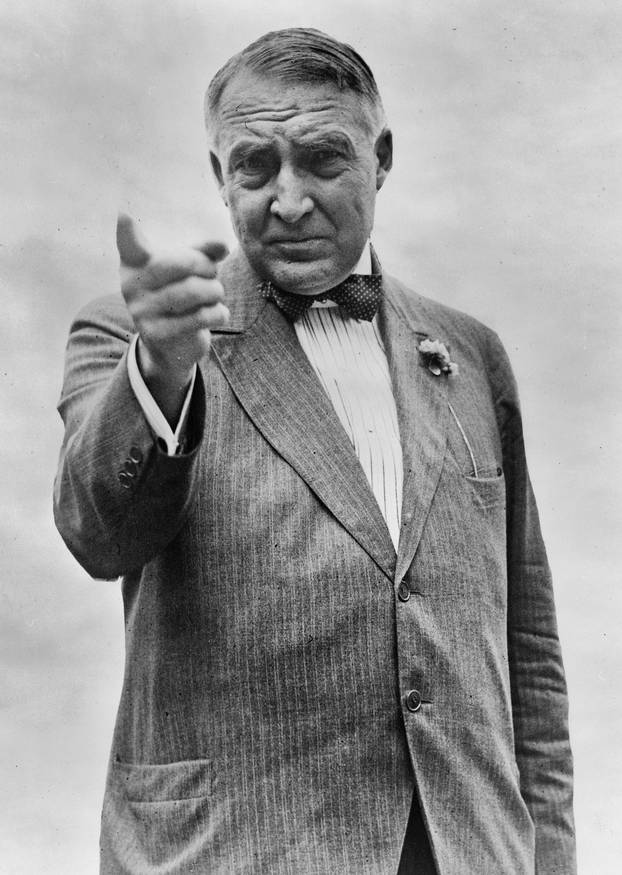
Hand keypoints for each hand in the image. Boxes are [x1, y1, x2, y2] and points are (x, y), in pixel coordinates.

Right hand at [117, 214, 228, 420]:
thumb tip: (223, 246)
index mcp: (135, 264)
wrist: (170, 347)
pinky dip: (218, 313)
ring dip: (215, 292)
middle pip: (180, 265)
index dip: (127, 232)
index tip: (124, 215)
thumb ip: (203, 253)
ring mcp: (142, 312)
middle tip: (213, 274)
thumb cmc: (179, 298)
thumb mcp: (187, 272)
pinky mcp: (158, 334)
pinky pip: (199, 317)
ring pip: (193, 292)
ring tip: (216, 294)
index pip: (130, 246)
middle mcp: (132, 286)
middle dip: (206, 267)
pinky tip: (218, 313)